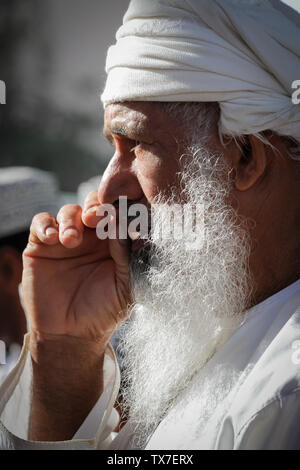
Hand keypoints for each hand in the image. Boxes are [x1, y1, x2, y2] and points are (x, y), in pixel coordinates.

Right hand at [22, 190, 131, 440]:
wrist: (71, 335)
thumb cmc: (104, 311)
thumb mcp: (125, 285)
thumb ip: (126, 255)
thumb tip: (123, 224)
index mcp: (114, 243)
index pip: (118, 214)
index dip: (119, 209)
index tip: (119, 215)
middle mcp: (91, 237)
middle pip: (93, 204)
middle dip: (95, 206)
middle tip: (95, 218)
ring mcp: (66, 239)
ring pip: (68, 211)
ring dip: (71, 219)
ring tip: (71, 240)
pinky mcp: (42, 246)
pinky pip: (41, 223)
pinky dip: (45, 224)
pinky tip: (52, 238)